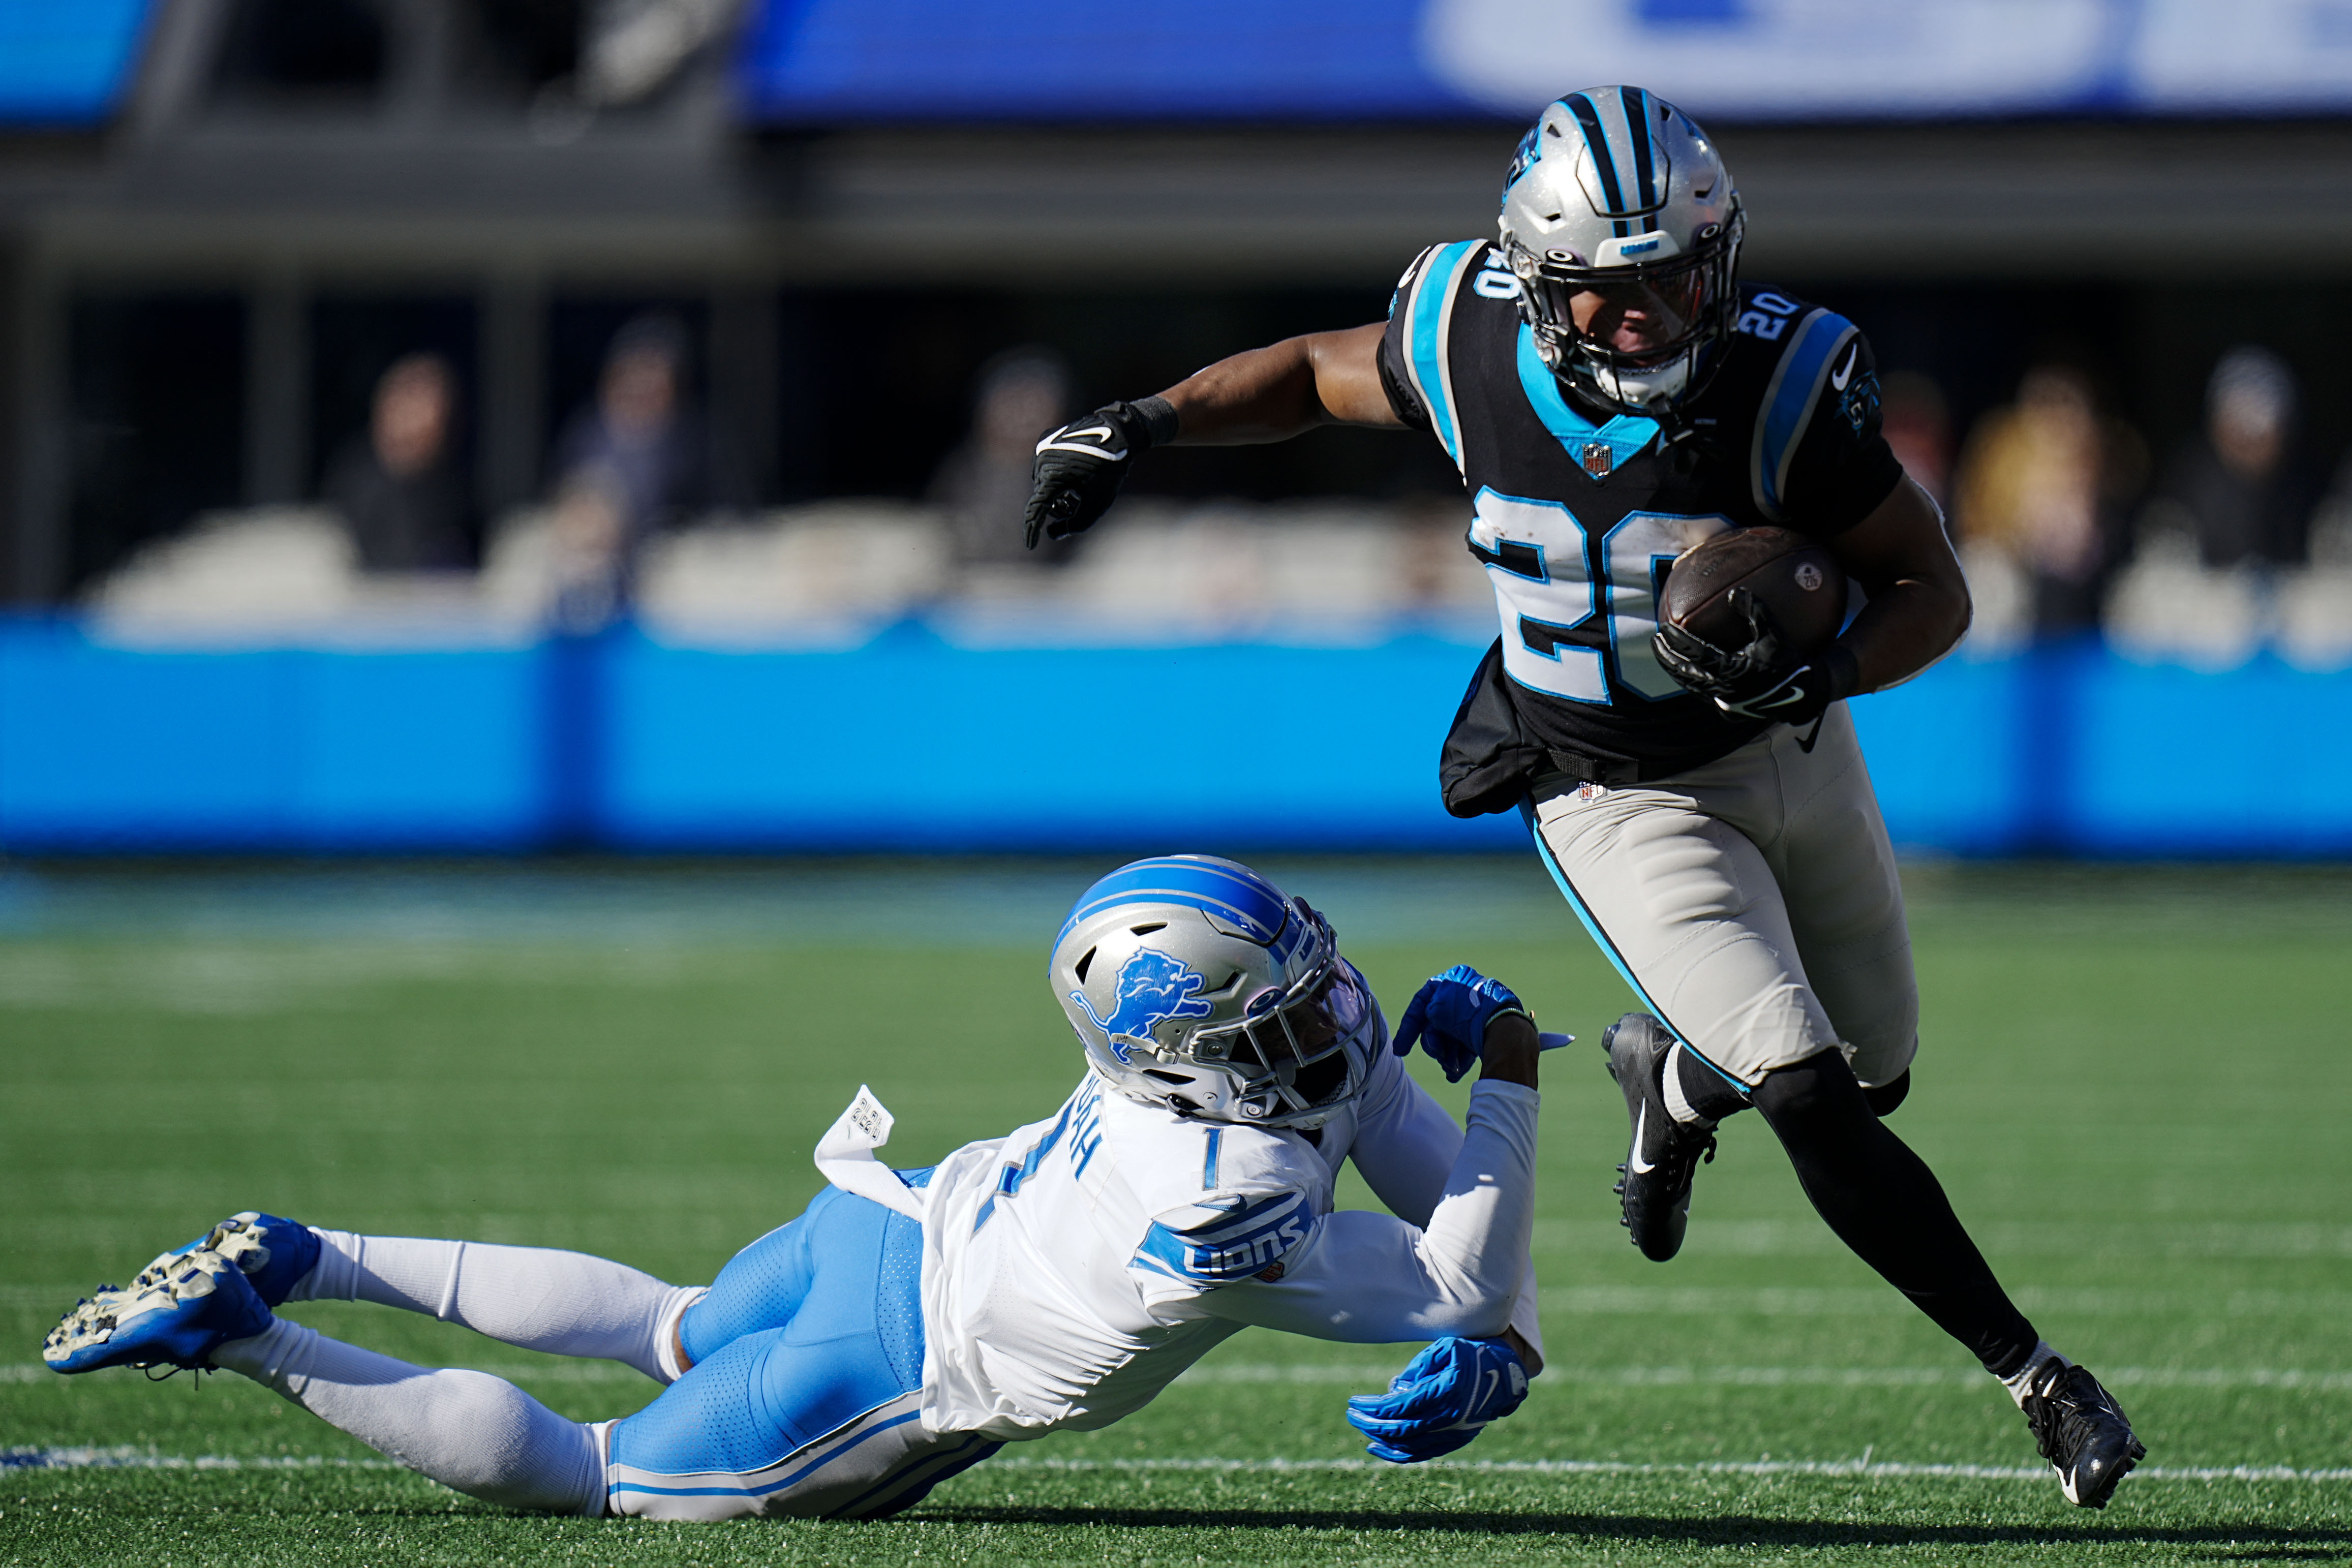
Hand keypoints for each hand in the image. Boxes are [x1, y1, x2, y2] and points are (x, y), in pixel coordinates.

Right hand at [1022, 399, 1172, 547]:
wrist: (1117, 431)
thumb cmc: (1109, 470)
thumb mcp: (1097, 503)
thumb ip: (1076, 524)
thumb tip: (1053, 534)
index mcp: (1052, 477)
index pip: (1036, 510)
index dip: (1032, 530)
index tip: (1031, 545)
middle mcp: (1041, 461)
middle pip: (1042, 498)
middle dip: (1057, 508)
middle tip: (1075, 508)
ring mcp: (1042, 449)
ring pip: (1043, 483)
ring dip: (1056, 493)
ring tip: (1077, 490)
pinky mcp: (1045, 440)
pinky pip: (1044, 467)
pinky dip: (1055, 476)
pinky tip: (1074, 474)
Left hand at [1346, 1336, 1529, 1462]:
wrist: (1504, 1375)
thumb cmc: (1469, 1355)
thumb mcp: (1443, 1349)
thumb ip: (1417, 1368)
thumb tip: (1394, 1388)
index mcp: (1444, 1391)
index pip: (1399, 1406)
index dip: (1373, 1407)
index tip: (1354, 1402)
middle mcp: (1449, 1417)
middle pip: (1401, 1428)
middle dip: (1371, 1423)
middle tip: (1351, 1414)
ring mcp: (1452, 1433)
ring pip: (1409, 1446)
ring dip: (1381, 1440)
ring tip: (1361, 1429)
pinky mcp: (1454, 1441)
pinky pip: (1421, 1453)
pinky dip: (1397, 1454)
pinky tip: (1378, 1448)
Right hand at [1392, 964, 1528, 1083]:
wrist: (1504, 1029)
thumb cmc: (1468, 1015)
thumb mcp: (1436, 1008)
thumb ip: (1427, 1013)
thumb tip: (1433, 1026)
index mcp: (1452, 980)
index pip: (1421, 1003)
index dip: (1408, 1028)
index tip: (1401, 1050)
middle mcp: (1465, 994)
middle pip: (1436, 1024)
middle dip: (1434, 1045)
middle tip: (1439, 1055)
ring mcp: (1476, 1012)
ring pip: (1450, 1037)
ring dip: (1446, 1055)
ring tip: (1451, 1068)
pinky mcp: (1486, 1029)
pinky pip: (1466, 1045)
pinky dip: (1459, 1058)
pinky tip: (1457, 1072)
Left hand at [1653, 588, 1852, 726]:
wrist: (1804, 694)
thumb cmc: (1789, 661)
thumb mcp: (1774, 633)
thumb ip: (1755, 611)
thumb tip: (1734, 592)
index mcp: (1731, 670)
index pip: (1694, 654)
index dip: (1677, 641)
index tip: (1663, 628)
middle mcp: (1723, 689)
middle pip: (1684, 673)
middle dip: (1666, 657)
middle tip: (1655, 640)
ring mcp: (1724, 702)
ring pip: (1691, 687)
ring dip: (1675, 671)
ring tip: (1664, 656)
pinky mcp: (1728, 710)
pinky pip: (1702, 695)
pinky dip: (1690, 682)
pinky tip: (1686, 673)